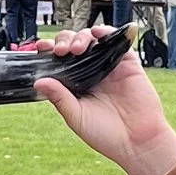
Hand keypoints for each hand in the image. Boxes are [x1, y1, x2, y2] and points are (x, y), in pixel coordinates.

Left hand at [36, 34, 175, 174]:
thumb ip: (59, 98)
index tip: (41, 48)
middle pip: (73, 45)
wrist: (137, 142)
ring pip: (92, 40)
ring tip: (77, 48)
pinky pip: (117, 41)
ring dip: (81, 37)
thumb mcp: (76, 117)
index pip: (59, 61)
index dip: (49, 51)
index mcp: (75, 84)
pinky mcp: (128, 63)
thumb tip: (38, 81)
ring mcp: (109, 66)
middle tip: (61, 50)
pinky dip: (106, 32)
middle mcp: (91, 72)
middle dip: (64, 41)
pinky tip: (97, 33)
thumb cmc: (106, 135)